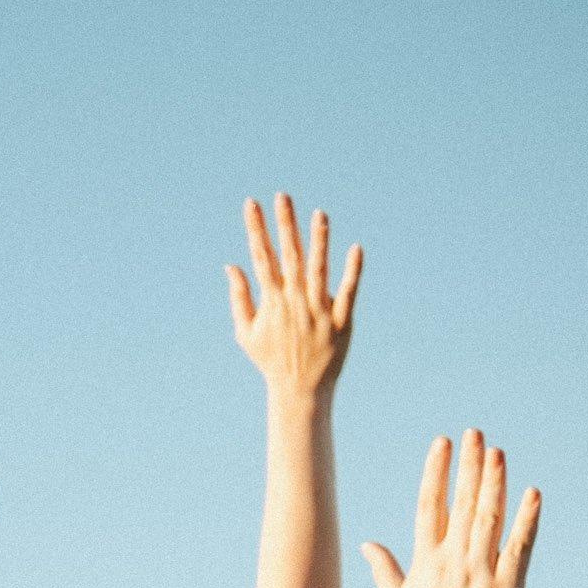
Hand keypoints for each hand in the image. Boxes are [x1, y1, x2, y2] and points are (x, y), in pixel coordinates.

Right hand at [227, 193, 363, 402]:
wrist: (300, 391)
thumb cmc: (270, 361)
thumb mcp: (245, 333)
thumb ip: (239, 297)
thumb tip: (231, 265)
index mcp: (272, 301)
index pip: (261, 257)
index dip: (255, 228)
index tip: (251, 203)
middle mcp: (295, 301)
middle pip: (289, 255)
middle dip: (285, 224)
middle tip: (283, 195)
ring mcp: (318, 310)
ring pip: (319, 269)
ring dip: (319, 240)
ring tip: (320, 213)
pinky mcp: (340, 321)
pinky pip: (348, 292)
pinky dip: (352, 271)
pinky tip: (356, 247)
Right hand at [361, 431, 540, 587]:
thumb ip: (384, 569)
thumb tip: (366, 543)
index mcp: (425, 562)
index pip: (429, 505)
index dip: (436, 471)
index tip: (442, 444)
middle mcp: (452, 562)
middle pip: (461, 503)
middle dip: (469, 465)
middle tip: (475, 433)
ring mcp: (480, 574)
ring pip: (489, 518)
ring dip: (494, 482)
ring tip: (498, 452)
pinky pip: (520, 546)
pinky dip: (527, 519)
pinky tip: (532, 493)